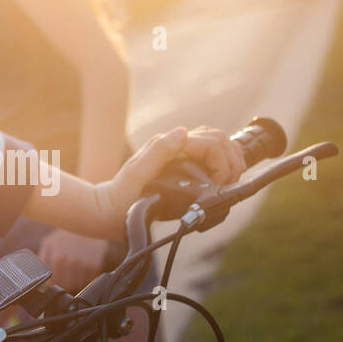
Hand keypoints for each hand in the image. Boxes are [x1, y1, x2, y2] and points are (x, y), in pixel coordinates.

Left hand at [37, 229, 109, 292]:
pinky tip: (83, 266)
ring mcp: (84, 265)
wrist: (86, 224)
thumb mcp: (48, 244)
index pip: (55, 282)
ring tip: (75, 268)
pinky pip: (89, 280)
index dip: (55, 282)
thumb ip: (43, 262)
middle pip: (67, 286)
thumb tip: (42, 281)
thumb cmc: (65, 235)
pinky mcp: (95, 265)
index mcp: (57, 258)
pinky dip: (86, 276)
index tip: (56, 278)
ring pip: (78, 285)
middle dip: (65, 282)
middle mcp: (71, 263)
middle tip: (66, 273)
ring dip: (76, 280)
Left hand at [91, 126, 247, 236]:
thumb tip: (183, 132)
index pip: (212, 141)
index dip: (223, 161)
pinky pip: (211, 159)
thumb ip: (159, 150)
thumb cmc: (122, 194)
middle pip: (219, 139)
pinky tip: (222, 180)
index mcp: (169, 144)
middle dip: (232, 159)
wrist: (111, 209)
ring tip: (228, 182)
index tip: (220, 182)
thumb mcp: (137, 173)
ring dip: (230, 161)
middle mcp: (177, 146)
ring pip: (218, 146)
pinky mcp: (184, 167)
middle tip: (229, 183)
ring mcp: (181, 156)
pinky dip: (223, 166)